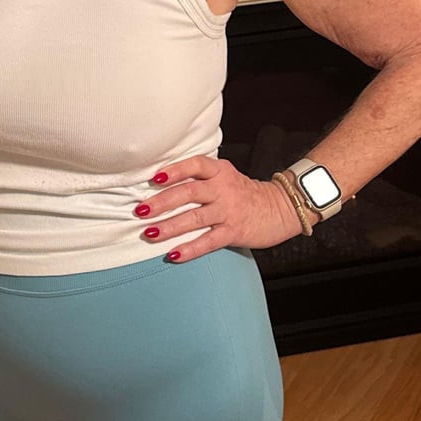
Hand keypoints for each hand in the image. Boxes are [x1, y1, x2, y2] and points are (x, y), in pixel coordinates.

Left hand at [134, 155, 302, 262]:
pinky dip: (190, 249)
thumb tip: (159, 182)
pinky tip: (173, 254)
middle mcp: (223, 189)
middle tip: (140, 211)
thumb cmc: (243, 193)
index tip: (155, 178)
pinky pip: (209, 241)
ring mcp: (229, 211)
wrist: (280, 208)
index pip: (195, 165)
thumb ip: (199, 177)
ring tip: (150, 233)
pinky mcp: (234, 231)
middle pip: (189, 192)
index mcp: (219, 171)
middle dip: (162, 202)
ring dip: (170, 226)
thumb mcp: (224, 176)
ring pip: (196, 217)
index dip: (175, 170)